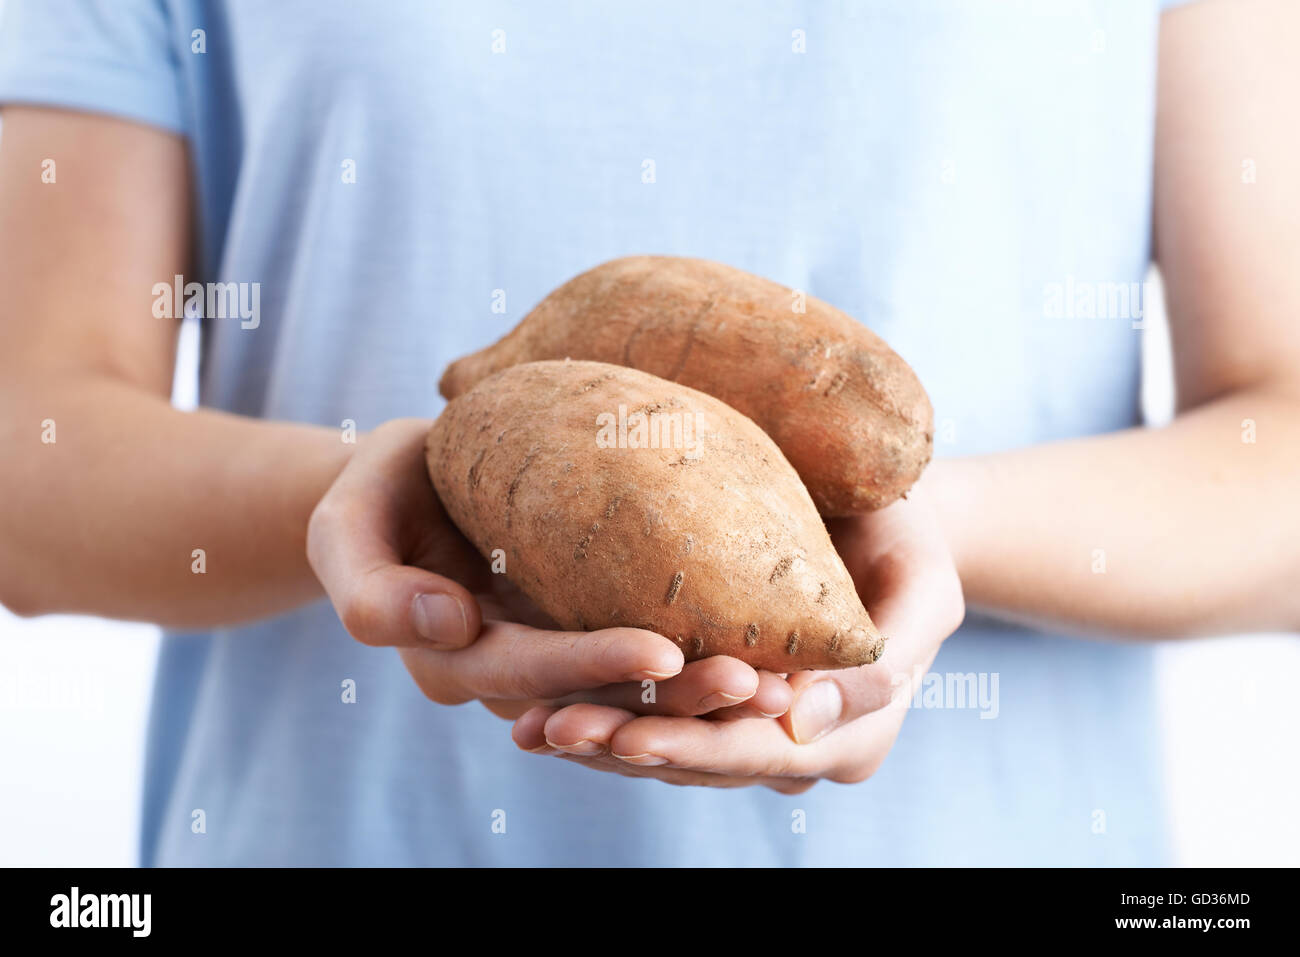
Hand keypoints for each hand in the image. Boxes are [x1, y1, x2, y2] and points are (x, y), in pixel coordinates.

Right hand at [306, 418, 791, 720]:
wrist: (412, 480)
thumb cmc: (380, 491)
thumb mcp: (344, 525)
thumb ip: (371, 588)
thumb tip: (452, 625)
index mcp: (449, 658)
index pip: (526, 672)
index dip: (592, 668)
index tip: (663, 653)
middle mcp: (511, 672)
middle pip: (597, 700)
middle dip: (676, 701)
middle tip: (756, 685)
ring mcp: (557, 653)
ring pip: (636, 695)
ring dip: (706, 697)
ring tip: (781, 682)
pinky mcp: (592, 625)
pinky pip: (651, 660)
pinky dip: (704, 665)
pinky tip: (769, 654)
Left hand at [509, 484, 963, 790]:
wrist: (881, 515)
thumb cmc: (908, 539)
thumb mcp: (925, 589)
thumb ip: (880, 663)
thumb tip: (800, 721)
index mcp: (850, 736)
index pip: (758, 752)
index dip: (690, 747)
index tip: (626, 735)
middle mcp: (793, 748)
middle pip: (700, 761)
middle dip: (624, 748)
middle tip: (553, 729)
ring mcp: (750, 730)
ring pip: (669, 749)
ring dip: (601, 741)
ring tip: (531, 726)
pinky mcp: (713, 701)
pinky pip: (655, 718)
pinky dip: (604, 713)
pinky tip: (541, 708)